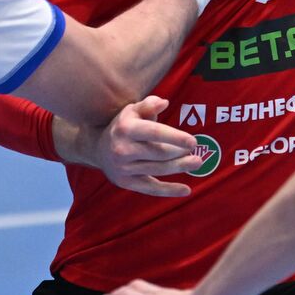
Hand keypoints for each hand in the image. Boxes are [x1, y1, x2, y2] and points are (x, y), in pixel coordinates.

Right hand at [63, 97, 202, 197]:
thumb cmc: (123, 126)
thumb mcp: (132, 110)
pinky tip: (186, 190)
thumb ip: (149, 104)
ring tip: (197, 162)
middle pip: (158, 153)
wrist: (97, 148)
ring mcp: (124, 168)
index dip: (174, 137)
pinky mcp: (126, 183)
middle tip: (196, 151)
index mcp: (126, 129)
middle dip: (179, 153)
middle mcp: (123, 149)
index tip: (192, 141)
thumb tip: (164, 103)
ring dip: (180, 167)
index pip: (154, 133)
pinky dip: (169, 191)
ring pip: (158, 170)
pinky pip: (151, 189)